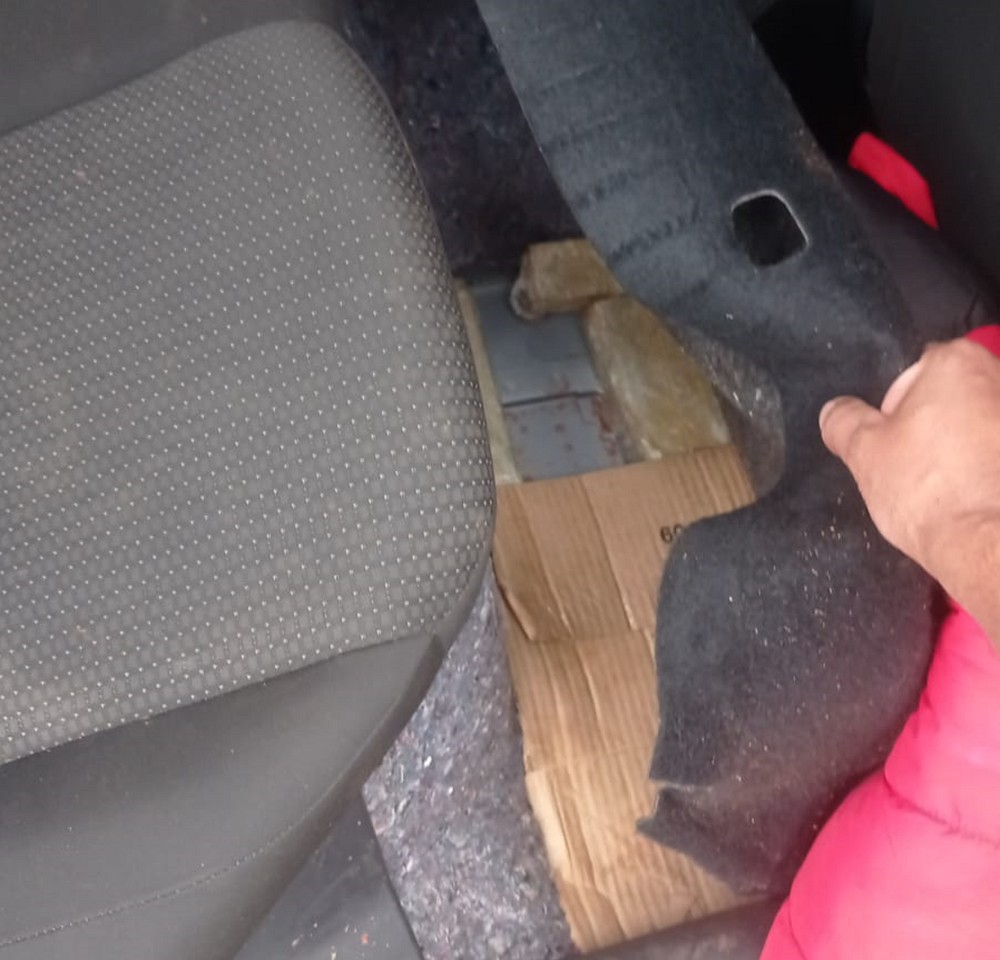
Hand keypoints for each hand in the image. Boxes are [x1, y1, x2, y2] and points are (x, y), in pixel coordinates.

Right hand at [820, 339, 999, 638]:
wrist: (991, 543)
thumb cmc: (926, 487)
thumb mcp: (863, 452)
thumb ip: (844, 421)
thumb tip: (836, 410)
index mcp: (957, 363)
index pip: (913, 374)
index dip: (895, 411)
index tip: (892, 444)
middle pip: (954, 397)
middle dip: (936, 425)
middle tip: (917, 468)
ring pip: (982, 428)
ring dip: (967, 449)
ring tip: (950, 490)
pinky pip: (997, 458)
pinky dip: (989, 470)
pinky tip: (978, 499)